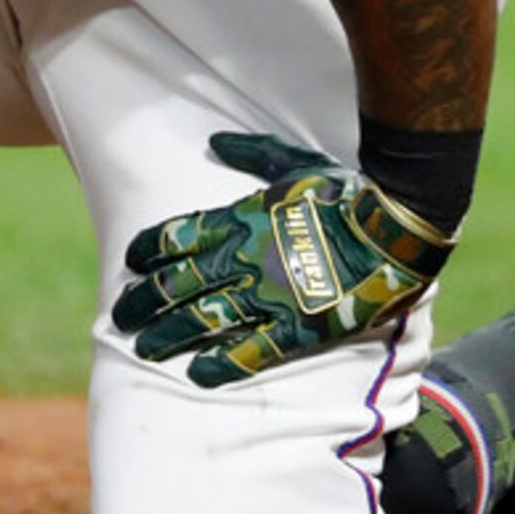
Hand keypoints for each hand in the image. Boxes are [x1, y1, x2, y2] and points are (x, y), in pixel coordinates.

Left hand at [111, 131, 452, 387]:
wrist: (395, 229)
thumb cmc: (346, 192)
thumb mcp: (294, 161)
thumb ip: (252, 151)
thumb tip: (214, 139)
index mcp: (240, 220)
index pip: (177, 238)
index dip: (149, 252)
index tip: (129, 265)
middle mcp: (244, 260)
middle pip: (178, 284)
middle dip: (143, 303)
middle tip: (119, 318)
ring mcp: (269, 296)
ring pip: (203, 319)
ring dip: (169, 335)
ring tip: (143, 349)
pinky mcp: (298, 328)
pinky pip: (250, 351)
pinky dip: (221, 364)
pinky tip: (197, 374)